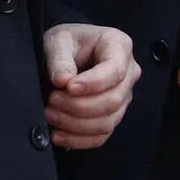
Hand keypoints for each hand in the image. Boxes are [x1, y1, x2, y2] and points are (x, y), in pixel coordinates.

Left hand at [43, 23, 141, 148]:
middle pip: (112, 100)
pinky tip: (58, 133)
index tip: (67, 87)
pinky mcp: (113, 116)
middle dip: (79, 106)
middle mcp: (128, 72)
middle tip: (52, 100)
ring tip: (51, 114)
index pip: (115, 71)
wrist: (69, 51)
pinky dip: (78, 139)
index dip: (92, 84)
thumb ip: (60, 58)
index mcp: (119, 46)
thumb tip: (63, 80)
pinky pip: (101, 136)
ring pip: (107, 122)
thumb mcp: (59, 40)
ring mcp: (123, 96)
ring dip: (76, 125)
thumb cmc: (68, 42)